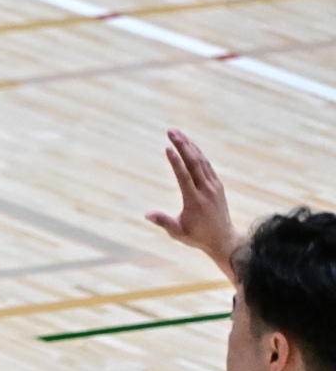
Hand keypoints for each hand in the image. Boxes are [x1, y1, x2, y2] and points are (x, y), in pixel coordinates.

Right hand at [145, 128, 240, 277]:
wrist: (223, 239)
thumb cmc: (196, 237)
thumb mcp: (178, 233)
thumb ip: (164, 222)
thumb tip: (147, 214)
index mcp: (195, 201)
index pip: (184, 177)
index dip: (176, 161)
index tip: (168, 147)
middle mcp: (207, 190)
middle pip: (194, 163)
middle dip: (182, 145)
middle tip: (171, 131)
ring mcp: (214, 186)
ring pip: (201, 161)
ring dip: (189, 145)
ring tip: (177, 133)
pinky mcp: (217, 185)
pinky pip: (207, 165)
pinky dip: (197, 154)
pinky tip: (190, 145)